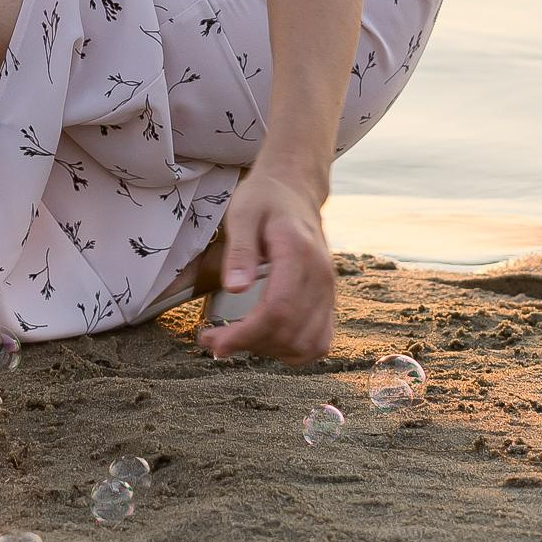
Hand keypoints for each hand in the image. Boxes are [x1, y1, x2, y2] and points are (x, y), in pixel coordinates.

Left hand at [196, 165, 334, 365]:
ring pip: (306, 344)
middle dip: (248, 344)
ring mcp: (328, 290)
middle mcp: (320, 277)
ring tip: (238, 338)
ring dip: (270, 351)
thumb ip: (240, 251)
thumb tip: (235, 290)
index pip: (277, 310)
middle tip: (214, 339)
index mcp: (299, 254)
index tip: (215, 342)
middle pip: (289, 332)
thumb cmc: (265, 199)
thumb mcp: (243, 213)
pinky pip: (320, 341)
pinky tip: (266, 341)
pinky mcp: (327, 299)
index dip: (246, 334)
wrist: (294, 190)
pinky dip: (293, 351)